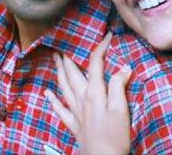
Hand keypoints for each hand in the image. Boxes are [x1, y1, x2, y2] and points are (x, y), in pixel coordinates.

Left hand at [45, 32, 132, 154]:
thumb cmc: (115, 136)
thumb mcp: (121, 109)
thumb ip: (119, 86)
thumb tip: (123, 68)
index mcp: (94, 93)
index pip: (95, 64)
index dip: (100, 47)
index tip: (107, 36)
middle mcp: (82, 100)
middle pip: (73, 73)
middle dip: (70, 57)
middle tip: (66, 44)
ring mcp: (76, 112)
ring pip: (64, 86)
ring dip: (59, 71)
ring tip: (55, 59)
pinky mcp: (74, 125)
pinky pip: (60, 109)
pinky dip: (52, 99)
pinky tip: (47, 92)